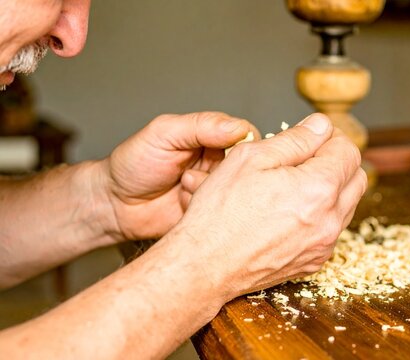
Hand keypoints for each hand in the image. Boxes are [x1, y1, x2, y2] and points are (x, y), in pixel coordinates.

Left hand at [99, 112, 258, 240]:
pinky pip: (221, 213)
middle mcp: (218, 162)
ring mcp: (215, 189)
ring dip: (207, 189)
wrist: (114, 204)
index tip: (228, 154)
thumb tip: (237, 127)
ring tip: (182, 187)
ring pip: (235, 190)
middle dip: (221, 171)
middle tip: (193, 173)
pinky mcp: (210, 214)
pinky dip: (202, 208)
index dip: (244, 147)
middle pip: (247, 166)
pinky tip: (182, 204)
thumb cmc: (133, 163)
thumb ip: (201, 125)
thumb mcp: (164, 133)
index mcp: (212, 138)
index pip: (247, 137)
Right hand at [171, 113, 366, 296]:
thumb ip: (295, 138)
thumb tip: (321, 126)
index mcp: (319, 189)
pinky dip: (321, 213)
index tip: (310, 135)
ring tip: (295, 182)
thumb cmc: (220, 213)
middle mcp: (329, 220)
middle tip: (306, 155)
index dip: (330, 136)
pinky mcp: (315, 260)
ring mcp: (324, 244)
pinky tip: (291, 209)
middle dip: (337, 161)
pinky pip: (332, 228)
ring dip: (331, 187)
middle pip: (356, 177)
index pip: (348, 151)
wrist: (205, 266)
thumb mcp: (251, 158)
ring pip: (347, 204)